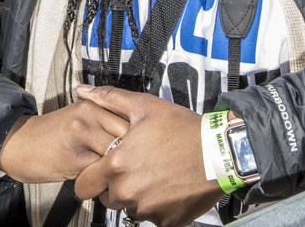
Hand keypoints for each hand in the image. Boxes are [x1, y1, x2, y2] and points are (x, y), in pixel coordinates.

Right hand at [0, 100, 129, 183]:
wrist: (17, 143)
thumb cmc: (50, 135)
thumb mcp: (78, 119)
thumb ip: (104, 123)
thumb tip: (137, 137)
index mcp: (92, 105)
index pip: (131, 118)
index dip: (140, 136)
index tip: (143, 147)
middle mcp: (88, 116)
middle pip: (129, 135)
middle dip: (134, 153)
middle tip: (134, 164)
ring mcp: (81, 135)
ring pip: (117, 153)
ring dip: (119, 167)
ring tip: (117, 174)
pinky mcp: (74, 157)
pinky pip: (101, 171)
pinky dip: (104, 178)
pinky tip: (98, 179)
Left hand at [73, 85, 222, 226]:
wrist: (220, 152)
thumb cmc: (184, 129)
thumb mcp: (144, 106)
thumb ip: (110, 99)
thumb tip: (85, 91)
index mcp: (117, 166)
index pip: (83, 185)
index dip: (91, 175)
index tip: (103, 168)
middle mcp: (129, 192)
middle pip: (106, 198)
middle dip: (114, 185)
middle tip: (134, 167)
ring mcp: (147, 209)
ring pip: (128, 208)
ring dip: (135, 196)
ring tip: (154, 174)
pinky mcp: (167, 221)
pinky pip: (152, 217)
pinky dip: (157, 206)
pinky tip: (167, 187)